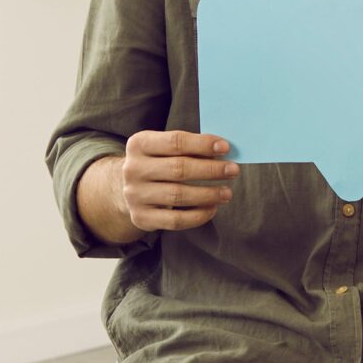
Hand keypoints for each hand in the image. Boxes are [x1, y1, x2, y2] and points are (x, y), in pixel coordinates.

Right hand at [120, 131, 237, 232]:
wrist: (129, 189)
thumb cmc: (157, 164)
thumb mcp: (163, 149)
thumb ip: (188, 147)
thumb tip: (222, 151)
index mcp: (139, 144)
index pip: (175, 142)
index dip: (202, 144)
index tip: (225, 148)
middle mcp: (133, 169)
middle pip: (179, 169)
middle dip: (210, 170)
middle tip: (233, 170)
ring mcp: (135, 195)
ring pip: (178, 196)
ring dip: (208, 194)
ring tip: (227, 192)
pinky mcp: (141, 217)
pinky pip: (175, 220)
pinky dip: (198, 215)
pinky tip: (212, 208)